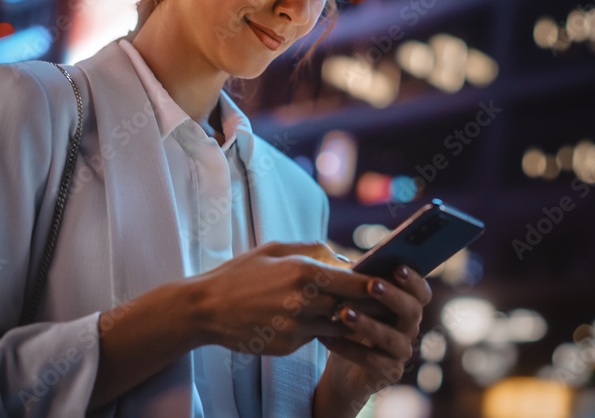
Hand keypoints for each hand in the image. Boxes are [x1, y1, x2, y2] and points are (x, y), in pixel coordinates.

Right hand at [193, 241, 368, 356]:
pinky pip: (315, 337)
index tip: (388, 283)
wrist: (205, 308)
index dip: (375, 284)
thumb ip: (313, 249)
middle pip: (353, 308)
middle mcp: (304, 302)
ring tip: (357, 313)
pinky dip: (321, 329)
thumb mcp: (275, 249)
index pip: (355, 282)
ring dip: (348, 320)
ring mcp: (296, 327)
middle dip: (368, 306)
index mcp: (303, 272)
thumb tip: (343, 257)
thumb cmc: (241, 273)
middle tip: (382, 302)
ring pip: (339, 327)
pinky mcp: (288, 346)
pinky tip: (320, 322)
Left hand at [316, 265, 431, 405]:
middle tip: (372, 284)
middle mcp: (410, 329)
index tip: (398, 267)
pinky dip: (346, 348)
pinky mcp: (389, 373)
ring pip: (390, 337)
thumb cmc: (352, 326)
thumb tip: (353, 266)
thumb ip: (362, 286)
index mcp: (407, 307)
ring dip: (367, 323)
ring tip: (343, 313)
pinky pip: (370, 360)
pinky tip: (326, 338)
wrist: (343, 370)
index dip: (414, 280)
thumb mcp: (356, 304)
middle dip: (392, 296)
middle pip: (412, 311)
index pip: (421, 293)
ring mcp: (402, 352)